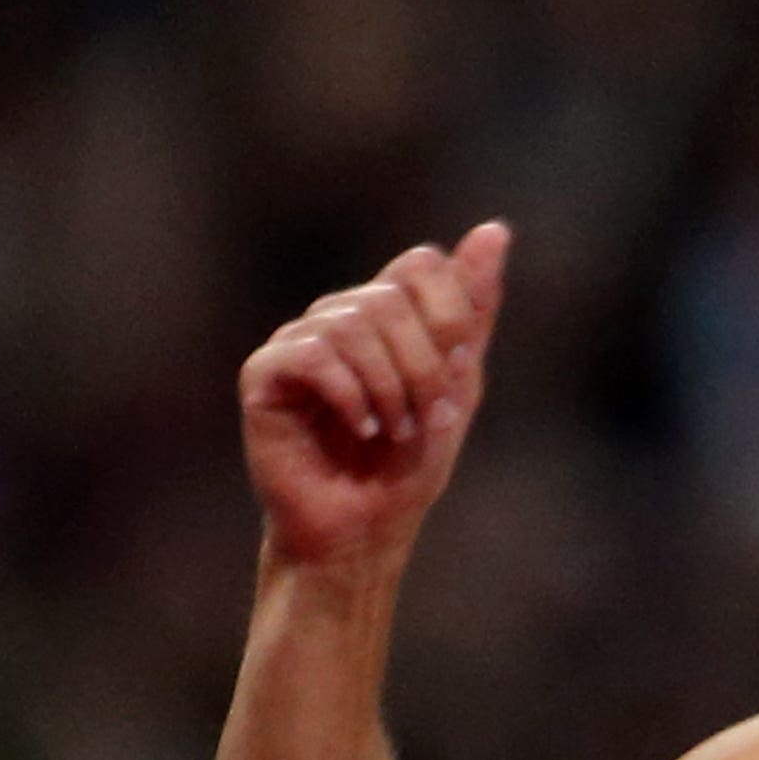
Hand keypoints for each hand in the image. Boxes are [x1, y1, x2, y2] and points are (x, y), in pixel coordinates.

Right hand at [240, 223, 512, 564]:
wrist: (365, 529)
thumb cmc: (408, 465)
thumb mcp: (458, 384)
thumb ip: (473, 310)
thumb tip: (494, 230)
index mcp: (386, 315)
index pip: (422, 264)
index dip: (450, 314)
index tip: (457, 371)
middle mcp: (339, 317)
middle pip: (391, 297)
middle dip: (424, 367)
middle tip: (425, 418)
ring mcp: (299, 341)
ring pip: (352, 324)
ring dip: (390, 388)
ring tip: (392, 431)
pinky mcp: (264, 374)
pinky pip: (312, 354)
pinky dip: (350, 395)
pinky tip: (360, 428)